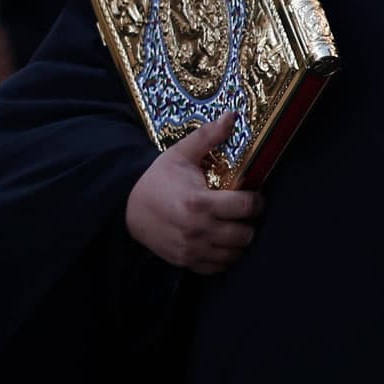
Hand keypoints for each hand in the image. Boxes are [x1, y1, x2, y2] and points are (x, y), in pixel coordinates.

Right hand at [125, 113, 262, 274]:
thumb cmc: (157, 180)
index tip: (253, 196)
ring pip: (235, 254)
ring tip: (232, 226)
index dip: (256, 201)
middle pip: (245, 234)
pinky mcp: (186, 261)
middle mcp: (198, 229)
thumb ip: (208, 136)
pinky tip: (220, 241)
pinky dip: (224, 256)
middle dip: (248, 222)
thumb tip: (232, 116)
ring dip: (238, 241)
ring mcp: (192, 249)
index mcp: (199, 202)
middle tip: (242, 212)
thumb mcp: (180, 155)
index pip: (246, 207)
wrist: (126, 207)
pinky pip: (218, 267)